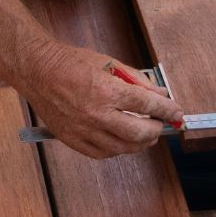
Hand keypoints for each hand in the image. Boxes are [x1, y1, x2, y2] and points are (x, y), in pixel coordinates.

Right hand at [7, 38, 183, 159]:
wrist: (38, 71)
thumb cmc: (72, 63)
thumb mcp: (109, 63)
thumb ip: (137, 80)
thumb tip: (160, 94)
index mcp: (107, 90)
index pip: (148, 105)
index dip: (167, 110)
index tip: (176, 113)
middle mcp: (97, 114)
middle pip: (138, 133)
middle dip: (156, 131)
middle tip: (160, 126)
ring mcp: (83, 130)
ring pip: (122, 147)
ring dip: (139, 143)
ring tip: (145, 135)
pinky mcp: (72, 139)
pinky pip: (102, 153)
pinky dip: (117, 149)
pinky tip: (122, 141)